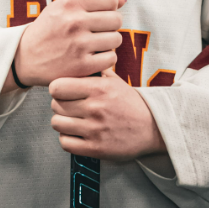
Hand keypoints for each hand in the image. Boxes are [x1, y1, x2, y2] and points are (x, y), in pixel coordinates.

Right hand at [13, 0, 125, 87]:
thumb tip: (122, 0)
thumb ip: (92, 0)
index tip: (100, 13)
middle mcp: (74, 22)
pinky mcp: (82, 66)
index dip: (109, 6)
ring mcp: (79, 45)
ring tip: (95, 44)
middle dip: (110, 25)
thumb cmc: (48, 30)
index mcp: (70, 3)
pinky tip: (93, 56)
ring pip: (116, 39)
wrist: (24, 58)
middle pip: (116, 19)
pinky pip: (111, 58)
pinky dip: (106, 59)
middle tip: (98, 31)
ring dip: (109, 42)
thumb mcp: (62, 7)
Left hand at [49, 68, 166, 160]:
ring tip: (70, 119)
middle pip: (55, 105)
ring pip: (57, 123)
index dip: (57, 88)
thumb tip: (83, 58)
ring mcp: (95, 129)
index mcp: (98, 88)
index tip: (62, 90)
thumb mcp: (116, 81)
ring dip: (61, 121)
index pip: (58, 86)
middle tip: (67, 105)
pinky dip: (67, 138)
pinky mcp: (96, 148)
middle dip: (58, 104)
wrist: (153, 127)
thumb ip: (97, 70)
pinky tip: (75, 134)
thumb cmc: (131, 103)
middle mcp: (95, 107)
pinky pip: (65, 143)